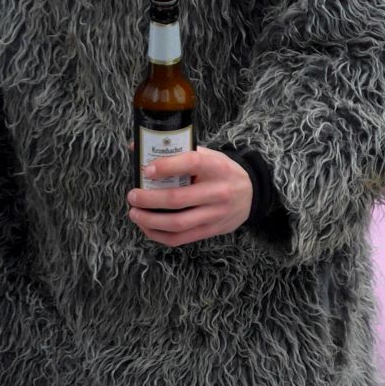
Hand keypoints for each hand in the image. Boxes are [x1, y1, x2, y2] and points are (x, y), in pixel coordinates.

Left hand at [127, 147, 252, 247]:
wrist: (252, 193)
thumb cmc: (221, 172)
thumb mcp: (208, 155)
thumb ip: (178, 152)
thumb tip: (137, 147)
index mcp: (217, 167)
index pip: (191, 162)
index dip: (166, 166)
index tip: (146, 170)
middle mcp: (218, 192)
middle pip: (177, 199)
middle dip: (148, 199)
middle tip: (132, 196)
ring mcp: (215, 214)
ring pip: (177, 223)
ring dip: (150, 220)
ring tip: (135, 213)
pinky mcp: (211, 230)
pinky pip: (180, 238)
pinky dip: (159, 235)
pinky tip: (146, 227)